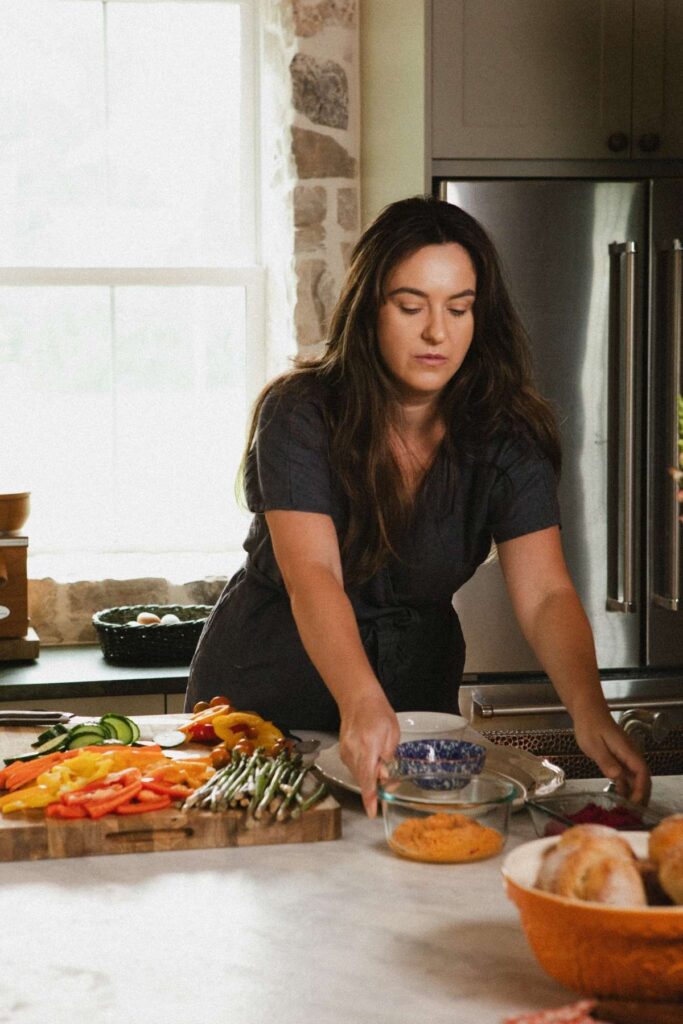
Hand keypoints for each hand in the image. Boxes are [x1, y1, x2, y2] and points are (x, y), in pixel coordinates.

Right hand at [338, 690, 398, 817]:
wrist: (357, 699)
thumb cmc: (379, 714)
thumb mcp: (392, 733)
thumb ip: (388, 756)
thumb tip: (384, 777)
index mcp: (368, 747)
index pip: (367, 778)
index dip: (370, 797)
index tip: (372, 813)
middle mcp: (353, 752)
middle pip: (363, 779)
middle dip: (375, 785)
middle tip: (388, 780)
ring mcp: (345, 752)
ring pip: (358, 774)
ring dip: (370, 775)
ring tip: (380, 762)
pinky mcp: (342, 751)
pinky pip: (354, 766)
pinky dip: (364, 768)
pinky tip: (370, 757)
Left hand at [574, 713, 650, 803]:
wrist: (588, 712)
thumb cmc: (590, 725)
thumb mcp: (594, 744)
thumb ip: (606, 761)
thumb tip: (617, 777)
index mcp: (627, 751)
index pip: (641, 773)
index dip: (640, 790)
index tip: (634, 803)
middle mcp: (630, 754)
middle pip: (642, 778)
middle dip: (641, 796)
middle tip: (634, 813)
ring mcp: (625, 757)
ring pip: (635, 778)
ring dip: (634, 793)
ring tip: (628, 810)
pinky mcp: (619, 758)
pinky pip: (626, 775)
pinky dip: (625, 787)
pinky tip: (620, 797)